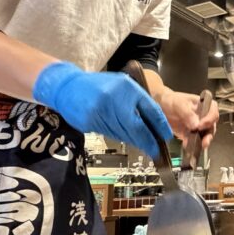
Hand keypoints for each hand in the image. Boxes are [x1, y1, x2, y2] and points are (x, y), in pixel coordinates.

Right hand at [32, 62, 171, 158]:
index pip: (148, 110)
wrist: (67, 87)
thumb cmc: (99, 84)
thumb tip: (154, 121)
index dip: (158, 125)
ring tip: (145, 146)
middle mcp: (113, 102)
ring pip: (124, 134)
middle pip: (136, 127)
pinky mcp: (90, 124)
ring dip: (136, 141)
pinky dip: (123, 138)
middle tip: (156, 149)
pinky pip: (112, 134)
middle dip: (148, 141)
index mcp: (124, 89)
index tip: (166, 136)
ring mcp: (100, 114)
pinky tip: (128, 139)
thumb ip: (139, 100)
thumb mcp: (124, 85)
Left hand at [154, 90, 219, 149]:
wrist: (160, 107)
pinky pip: (194, 141)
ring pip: (205, 135)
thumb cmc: (172, 100)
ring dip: (203, 141)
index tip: (201, 125)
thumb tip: (196, 125)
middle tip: (204, 140)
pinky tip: (187, 146)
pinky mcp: (190, 134)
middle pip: (211, 125)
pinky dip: (192, 145)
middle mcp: (203, 116)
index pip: (213, 111)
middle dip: (209, 134)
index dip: (210, 118)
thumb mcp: (179, 103)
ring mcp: (197, 126)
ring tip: (200, 146)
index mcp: (203, 105)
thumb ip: (187, 113)